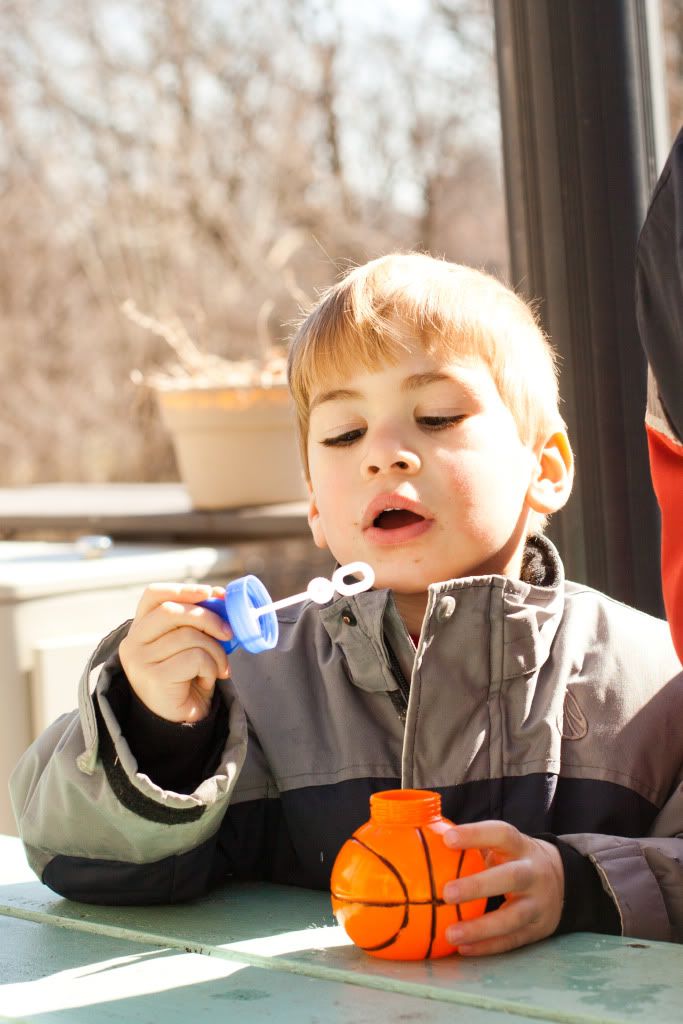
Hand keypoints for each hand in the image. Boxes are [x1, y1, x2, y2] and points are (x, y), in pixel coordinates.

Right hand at [119, 583, 232, 723]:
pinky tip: (207, 680)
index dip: (183, 589)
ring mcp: (140, 660)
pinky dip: (211, 667)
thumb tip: (220, 598)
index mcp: (140, 628)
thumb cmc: (187, 679)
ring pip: (189, 636)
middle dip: (208, 618)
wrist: (179, 722)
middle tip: (228, 633)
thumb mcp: (190, 644)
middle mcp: (134, 642)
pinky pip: (195, 658)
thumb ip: (196, 622)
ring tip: (218, 667)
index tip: (211, 593)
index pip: (154, 595)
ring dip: (215, 650)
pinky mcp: (154, 677)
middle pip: (173, 611)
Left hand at [442, 820, 563, 955]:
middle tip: (447, 893)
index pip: (501, 834)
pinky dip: (488, 946)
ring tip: (450, 934)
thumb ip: (472, 842)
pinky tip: (463, 948)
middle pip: (511, 877)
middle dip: (479, 886)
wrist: (562, 881)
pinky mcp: (538, 929)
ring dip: (481, 927)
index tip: (448, 839)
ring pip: (514, 917)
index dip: (476, 835)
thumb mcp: (502, 844)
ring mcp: (539, 903)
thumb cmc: (514, 858)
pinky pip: (512, 940)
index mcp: (520, 846)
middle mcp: (533, 872)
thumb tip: (425, 833)